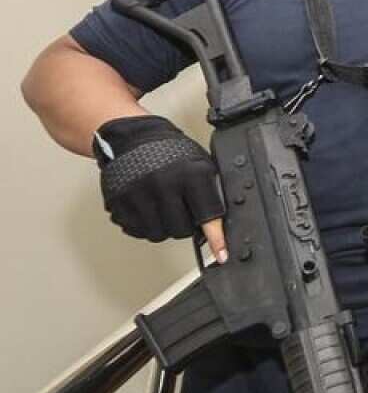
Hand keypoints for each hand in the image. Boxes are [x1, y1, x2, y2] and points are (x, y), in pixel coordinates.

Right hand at [92, 115, 227, 261]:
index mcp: (191, 174)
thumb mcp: (200, 164)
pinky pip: (137, 230)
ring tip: (164, 207)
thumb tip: (220, 223)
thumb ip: (209, 192)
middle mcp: (164, 185)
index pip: (208, 214)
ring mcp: (139, 194)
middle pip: (181, 230)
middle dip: (186, 226)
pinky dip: (145, 225)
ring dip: (165, 227)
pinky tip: (148, 208)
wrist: (133, 137)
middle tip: (182, 209)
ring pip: (158, 233)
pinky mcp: (119, 202)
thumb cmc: (171, 152)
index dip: (216, 238)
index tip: (222, 255)